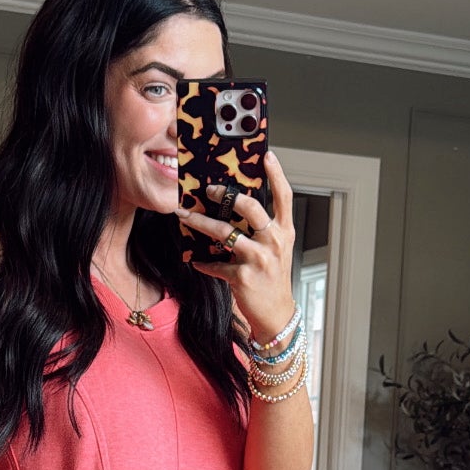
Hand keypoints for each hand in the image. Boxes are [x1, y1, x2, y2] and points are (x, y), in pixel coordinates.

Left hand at [176, 151, 295, 342]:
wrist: (276, 314)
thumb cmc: (273, 278)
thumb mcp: (276, 250)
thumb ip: (263, 229)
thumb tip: (234, 208)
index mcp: (284, 232)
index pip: (285, 197)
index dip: (277, 175)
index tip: (267, 156)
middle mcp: (274, 242)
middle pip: (251, 208)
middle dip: (225, 195)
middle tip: (207, 190)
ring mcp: (259, 260)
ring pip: (225, 233)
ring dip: (200, 223)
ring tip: (184, 216)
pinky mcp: (243, 277)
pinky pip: (216, 264)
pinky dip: (204, 263)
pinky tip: (195, 260)